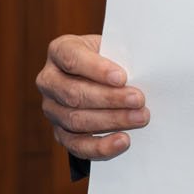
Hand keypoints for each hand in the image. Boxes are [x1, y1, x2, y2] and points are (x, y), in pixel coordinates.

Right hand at [36, 34, 147, 160]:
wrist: (102, 74)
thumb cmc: (111, 56)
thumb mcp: (114, 47)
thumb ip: (121, 56)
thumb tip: (144, 72)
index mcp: (60, 50)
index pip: (72, 58)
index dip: (97, 69)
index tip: (122, 77)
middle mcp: (49, 79)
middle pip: (74, 93)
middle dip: (110, 99)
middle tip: (139, 100)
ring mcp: (51, 108)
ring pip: (75, 119)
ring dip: (111, 121)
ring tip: (140, 118)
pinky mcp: (59, 132)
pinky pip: (76, 144)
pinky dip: (100, 146)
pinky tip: (123, 141)